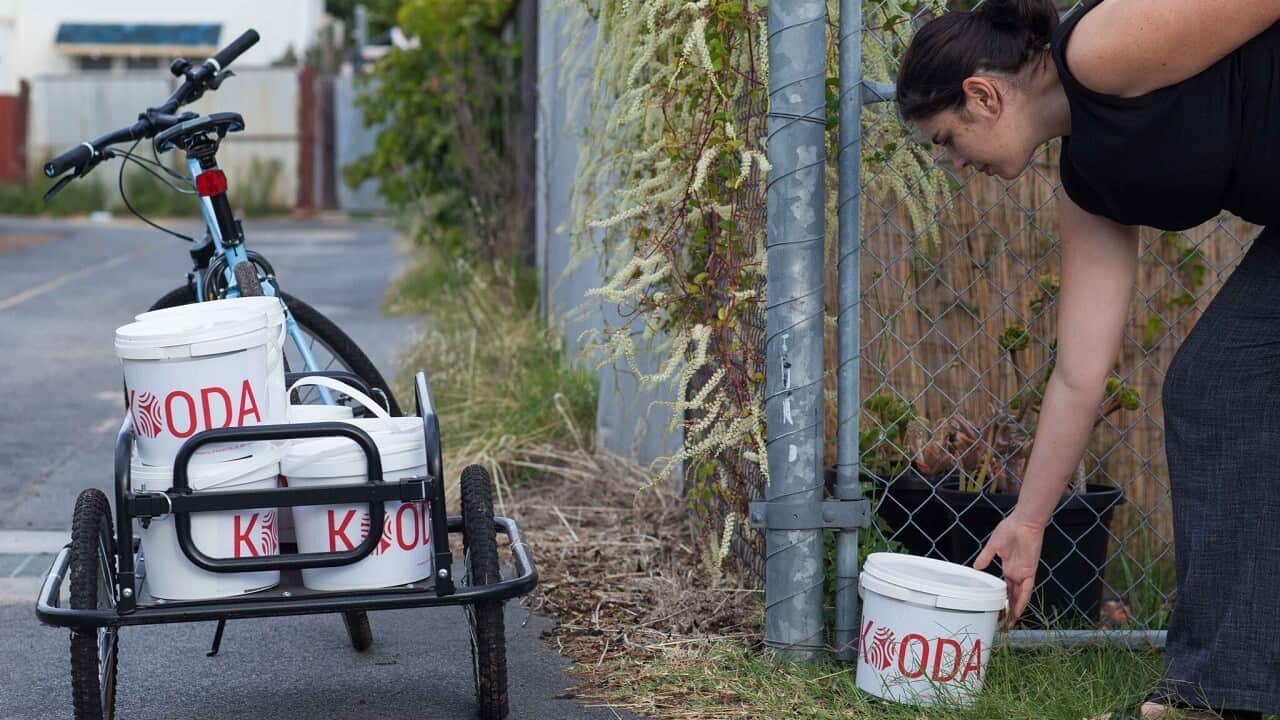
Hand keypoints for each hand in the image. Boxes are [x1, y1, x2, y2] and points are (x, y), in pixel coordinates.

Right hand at [974, 515, 1044, 630]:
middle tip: (1002, 624)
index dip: (1002, 600)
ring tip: (1008, 624)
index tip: (996, 610)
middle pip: (1012, 597)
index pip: (1006, 589)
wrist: (1023, 523)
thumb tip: (976, 567)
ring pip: (1019, 597)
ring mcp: (1023, 574)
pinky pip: (1026, 590)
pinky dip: (1022, 601)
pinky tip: (1017, 612)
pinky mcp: (1029, 572)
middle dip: (1008, 610)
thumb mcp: (993, 546)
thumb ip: (985, 557)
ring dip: (1014, 610)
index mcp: (1009, 568)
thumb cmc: (1009, 530)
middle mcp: (1017, 574)